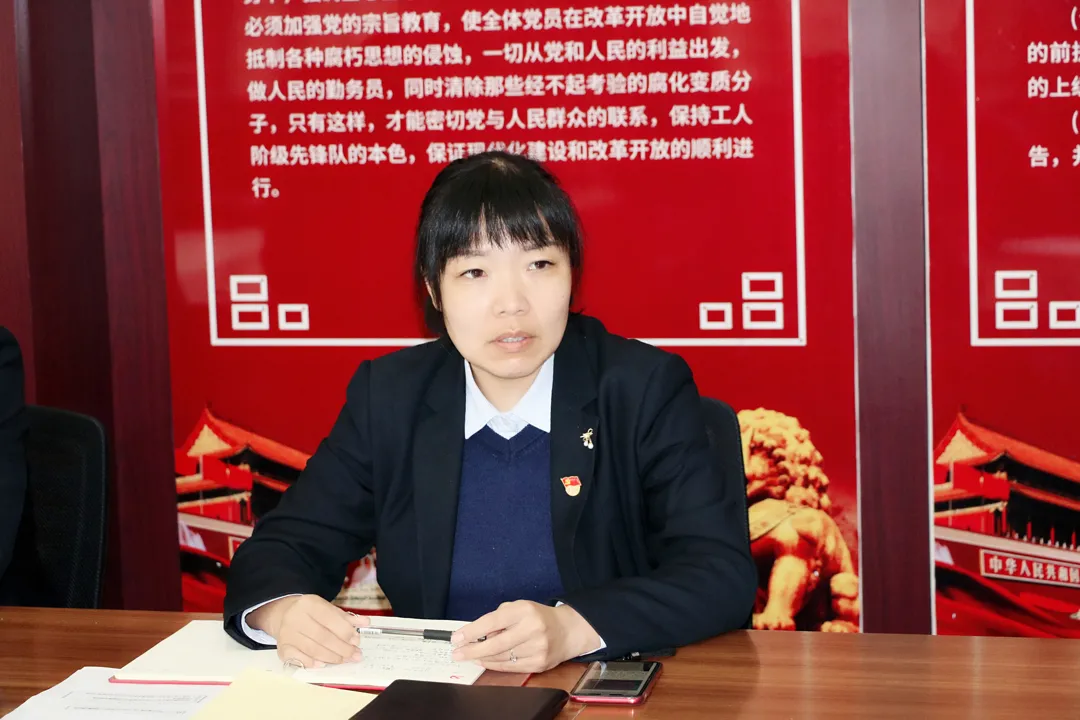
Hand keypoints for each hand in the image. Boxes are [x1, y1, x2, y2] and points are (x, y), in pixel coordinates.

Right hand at [248, 594, 367, 667]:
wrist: (284, 615)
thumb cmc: (312, 614)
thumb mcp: (328, 610)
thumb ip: (346, 618)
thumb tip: (365, 623)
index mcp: (309, 604)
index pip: (331, 619)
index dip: (346, 632)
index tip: (357, 641)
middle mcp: (295, 617)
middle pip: (323, 637)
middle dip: (342, 648)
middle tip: (355, 655)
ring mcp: (287, 634)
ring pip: (313, 650)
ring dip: (332, 658)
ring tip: (344, 660)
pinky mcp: (282, 648)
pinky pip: (299, 659)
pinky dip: (313, 663)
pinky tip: (324, 664)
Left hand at [449, 600, 600, 672]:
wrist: (568, 630)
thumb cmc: (538, 617)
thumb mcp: (519, 607)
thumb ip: (498, 618)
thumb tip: (477, 635)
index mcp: (525, 610)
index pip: (493, 621)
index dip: (472, 631)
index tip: (457, 638)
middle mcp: (532, 629)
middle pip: (495, 644)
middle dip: (472, 650)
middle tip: (457, 653)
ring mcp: (537, 648)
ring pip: (501, 657)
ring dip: (482, 658)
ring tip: (470, 655)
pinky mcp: (539, 663)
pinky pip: (510, 667)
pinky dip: (495, 664)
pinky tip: (485, 661)